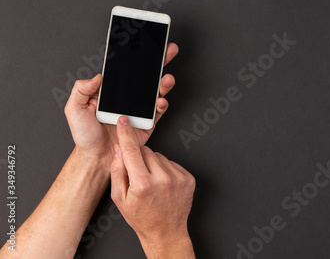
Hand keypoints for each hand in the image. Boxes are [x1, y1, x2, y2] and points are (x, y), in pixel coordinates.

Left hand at [64, 43, 177, 167]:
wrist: (97, 158)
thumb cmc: (84, 136)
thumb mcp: (74, 109)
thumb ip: (81, 90)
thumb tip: (97, 76)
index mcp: (112, 91)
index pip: (126, 70)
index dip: (137, 57)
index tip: (145, 44)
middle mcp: (128, 97)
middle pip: (147, 75)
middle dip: (159, 61)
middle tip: (168, 50)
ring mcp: (140, 108)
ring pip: (156, 91)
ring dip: (163, 83)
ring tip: (166, 78)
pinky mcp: (148, 122)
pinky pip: (158, 111)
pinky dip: (161, 104)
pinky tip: (160, 100)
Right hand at [110, 116, 195, 257]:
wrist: (165, 231)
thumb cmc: (141, 217)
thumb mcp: (120, 198)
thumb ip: (117, 171)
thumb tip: (118, 149)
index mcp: (143, 184)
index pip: (132, 151)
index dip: (126, 134)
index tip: (124, 121)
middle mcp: (162, 179)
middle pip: (146, 152)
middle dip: (140, 159)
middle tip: (139, 176)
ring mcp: (178, 178)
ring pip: (160, 156)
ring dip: (153, 164)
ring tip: (152, 183)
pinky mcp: (188, 178)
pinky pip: (172, 163)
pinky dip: (166, 169)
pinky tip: (163, 184)